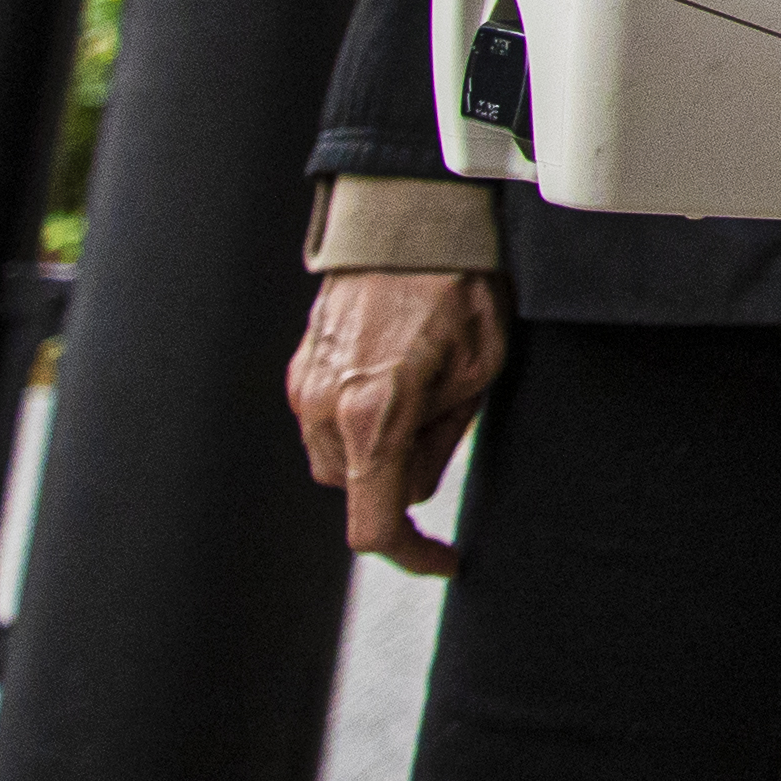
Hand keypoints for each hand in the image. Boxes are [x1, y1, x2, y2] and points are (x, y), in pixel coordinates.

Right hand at [288, 270, 507, 576]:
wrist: (409, 220)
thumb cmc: (459, 287)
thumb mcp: (480, 371)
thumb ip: (442, 441)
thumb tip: (414, 488)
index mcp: (373, 416)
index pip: (374, 524)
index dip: (410, 555)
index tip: (444, 561)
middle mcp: (325, 408)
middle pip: (358, 489)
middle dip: (400, 478)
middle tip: (444, 420)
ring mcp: (304, 387)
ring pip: (339, 459)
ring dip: (378, 448)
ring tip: (423, 385)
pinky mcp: (299, 368)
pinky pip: (327, 421)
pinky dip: (360, 419)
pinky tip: (397, 373)